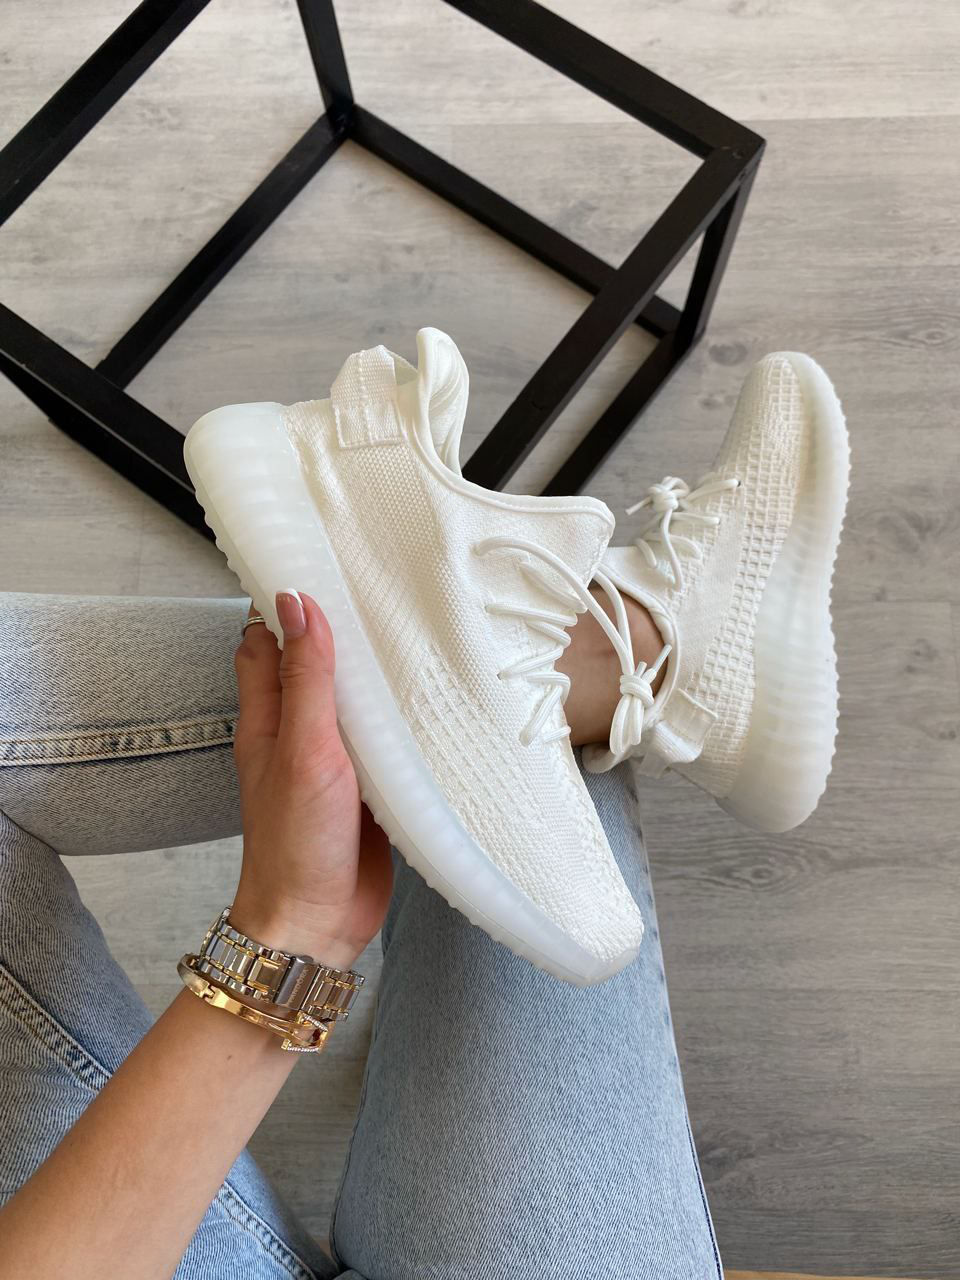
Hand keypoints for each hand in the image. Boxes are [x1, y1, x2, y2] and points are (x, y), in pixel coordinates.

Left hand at [229, 591, 391, 967]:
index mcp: (269, 718)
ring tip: (411, 633)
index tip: (316, 562)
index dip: (282, 604)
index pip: (264, 642)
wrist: (316, 925)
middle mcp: (298, 732)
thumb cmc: (296, 845)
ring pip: (351, 701)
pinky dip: (400, 719)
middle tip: (378, 590)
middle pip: (312, 664)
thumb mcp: (303, 750)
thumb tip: (296, 603)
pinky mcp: (368, 787)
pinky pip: (383, 741)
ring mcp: (333, 760)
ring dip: (374, 674)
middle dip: (338, 630)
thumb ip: (306, 679)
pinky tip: (430, 702)